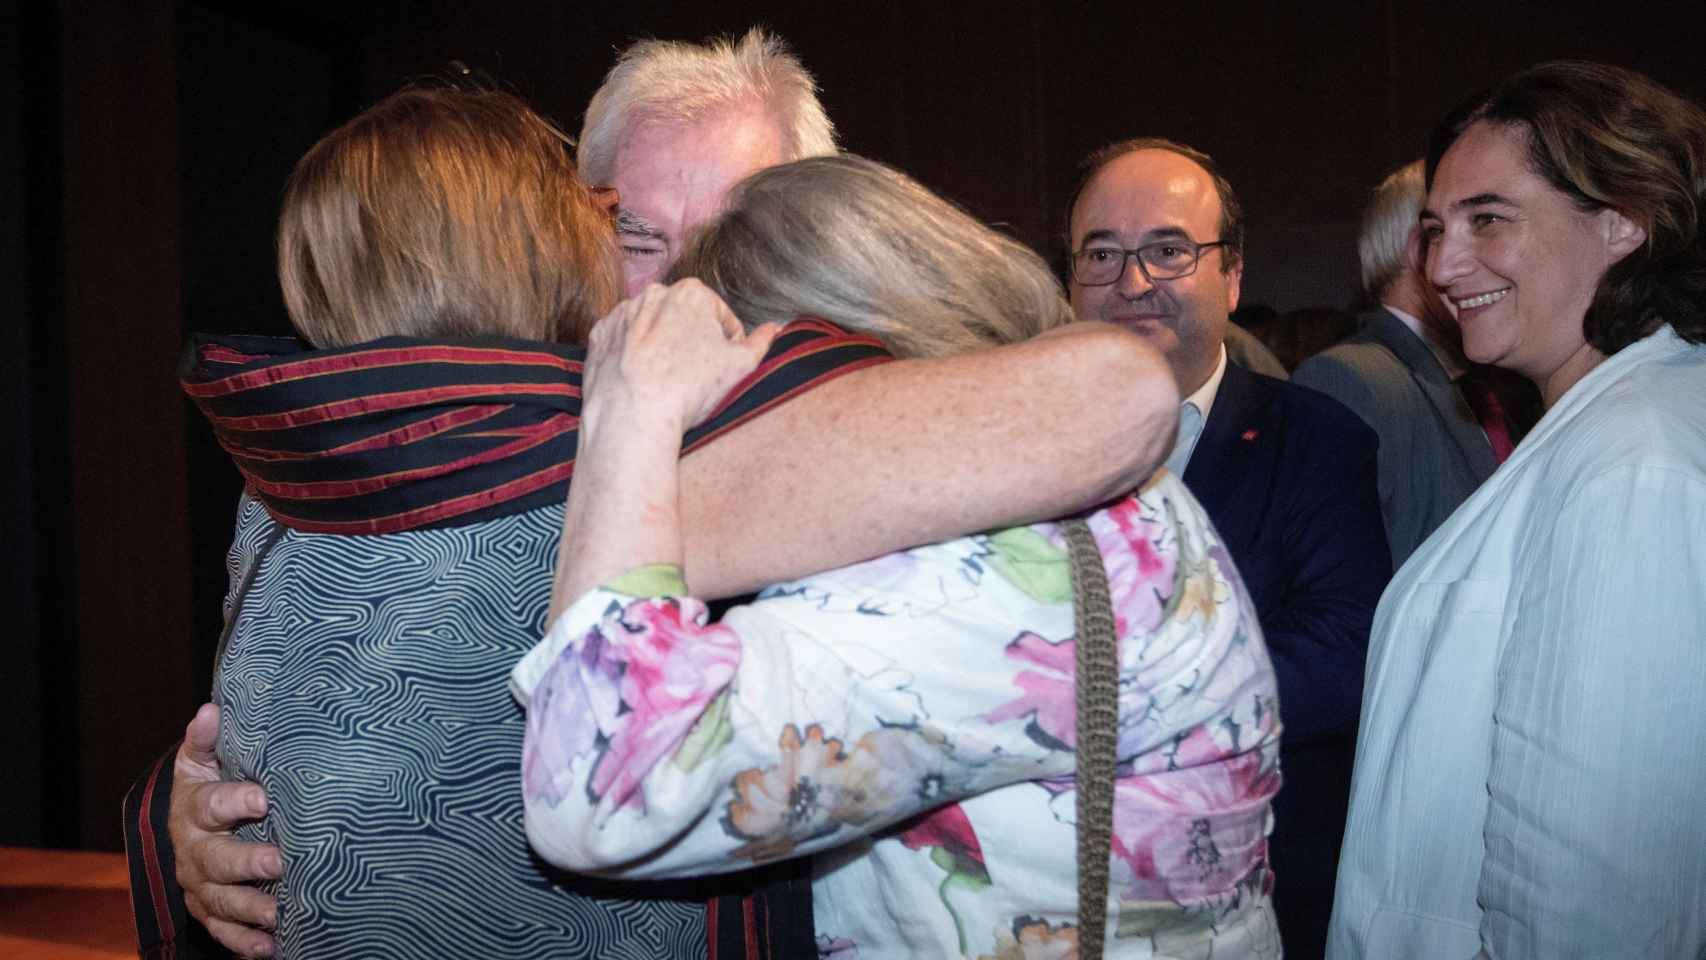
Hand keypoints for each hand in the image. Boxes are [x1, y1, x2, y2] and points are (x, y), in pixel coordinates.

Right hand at [169, 703, 281, 957]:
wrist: (190, 824)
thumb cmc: (209, 784)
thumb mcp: (203, 761)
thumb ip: (208, 740)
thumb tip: (210, 710)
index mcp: (195, 809)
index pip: (211, 805)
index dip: (235, 802)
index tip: (263, 798)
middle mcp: (194, 850)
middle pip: (216, 861)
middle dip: (247, 863)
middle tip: (279, 862)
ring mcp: (200, 885)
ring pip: (221, 901)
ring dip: (251, 909)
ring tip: (281, 912)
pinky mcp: (208, 910)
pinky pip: (223, 930)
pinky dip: (245, 941)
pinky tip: (272, 946)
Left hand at [583, 279, 778, 434]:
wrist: (632, 416)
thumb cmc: (690, 389)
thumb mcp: (741, 366)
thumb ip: (762, 342)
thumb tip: (776, 328)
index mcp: (692, 293)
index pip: (721, 318)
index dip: (728, 346)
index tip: (722, 370)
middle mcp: (653, 293)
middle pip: (685, 320)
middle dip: (693, 343)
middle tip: (695, 379)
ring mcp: (622, 313)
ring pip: (653, 330)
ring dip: (662, 349)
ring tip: (667, 383)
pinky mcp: (599, 336)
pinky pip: (623, 343)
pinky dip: (633, 358)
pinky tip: (641, 381)